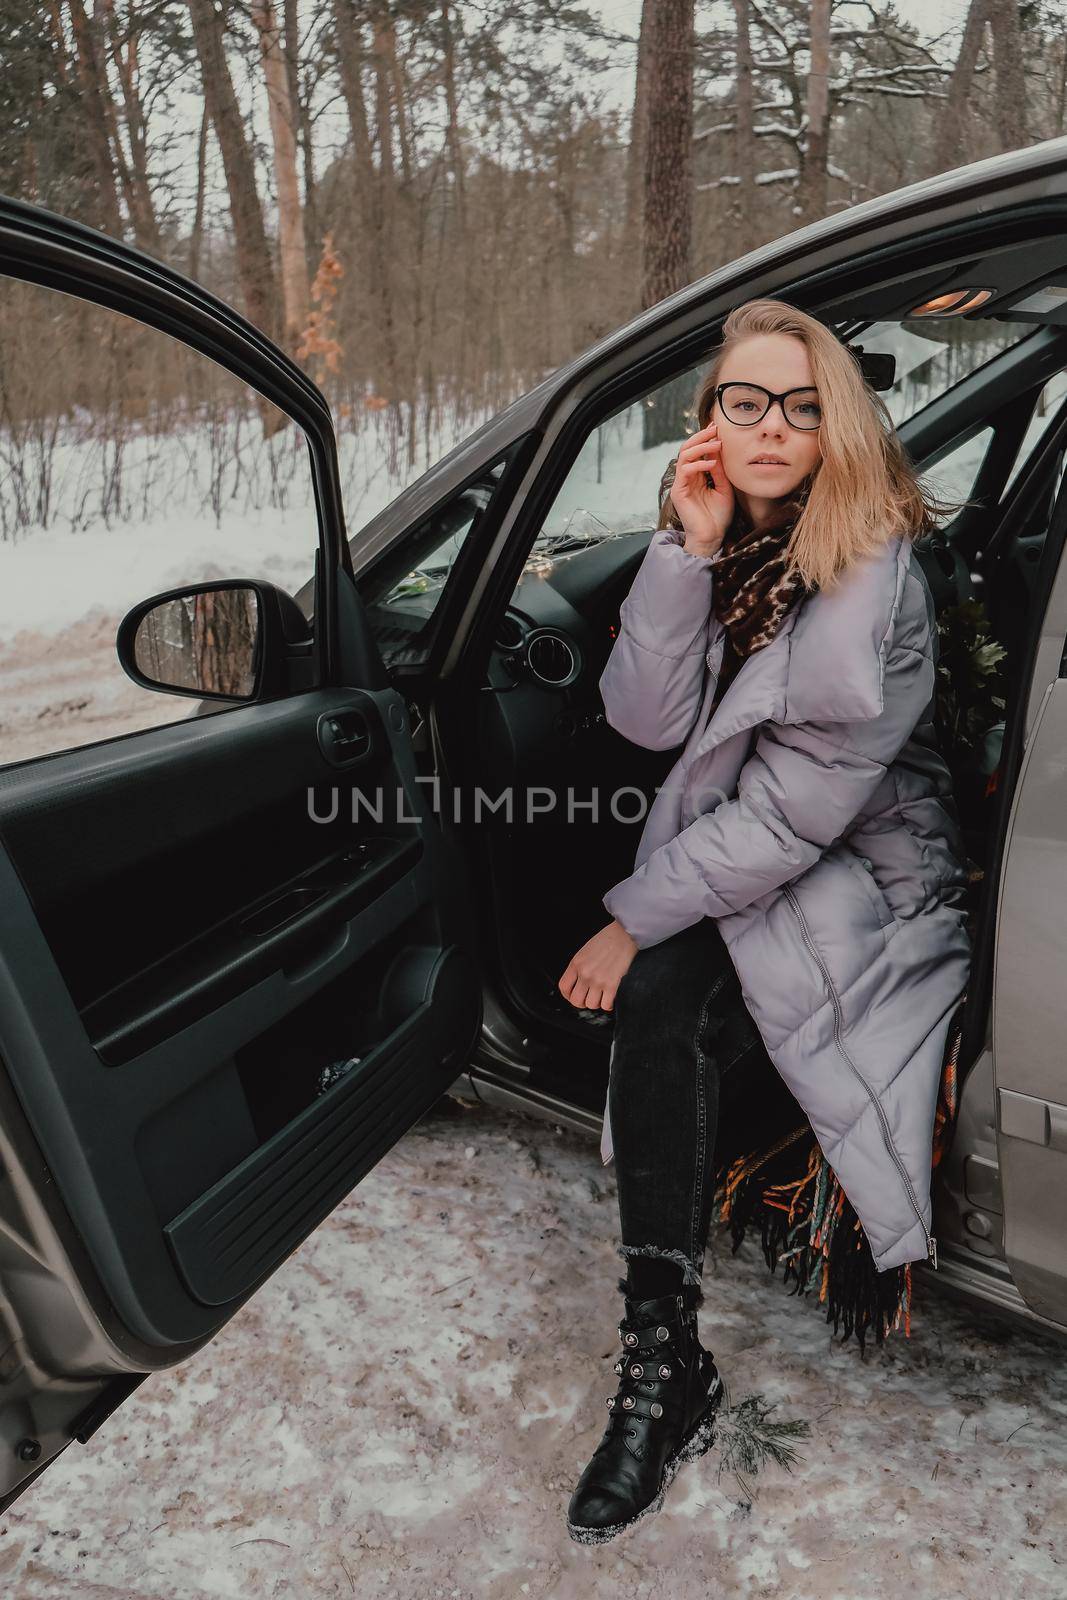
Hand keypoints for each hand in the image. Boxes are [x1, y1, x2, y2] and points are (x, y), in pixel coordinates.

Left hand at [558, 918, 637, 1011]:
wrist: (624, 934)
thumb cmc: (606, 940)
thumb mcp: (585, 951)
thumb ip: (579, 967)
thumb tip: (578, 983)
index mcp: (576, 964)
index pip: (564, 987)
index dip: (568, 996)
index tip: (574, 996)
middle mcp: (585, 973)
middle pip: (576, 1000)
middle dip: (582, 1002)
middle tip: (589, 998)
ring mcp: (598, 980)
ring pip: (591, 1004)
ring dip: (597, 1003)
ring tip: (601, 996)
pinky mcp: (612, 984)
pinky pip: (606, 1005)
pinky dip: (608, 1004)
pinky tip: (611, 998)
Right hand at [668, 421, 733, 552]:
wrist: (712, 537)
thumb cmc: (718, 516)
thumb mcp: (724, 488)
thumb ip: (720, 470)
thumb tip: (718, 449)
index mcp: (696, 476)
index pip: (697, 451)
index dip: (705, 438)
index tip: (718, 428)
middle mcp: (686, 478)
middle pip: (688, 448)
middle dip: (701, 437)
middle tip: (715, 428)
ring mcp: (681, 484)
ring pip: (684, 456)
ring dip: (701, 447)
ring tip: (716, 444)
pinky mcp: (679, 492)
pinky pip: (685, 471)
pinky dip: (698, 464)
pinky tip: (712, 464)